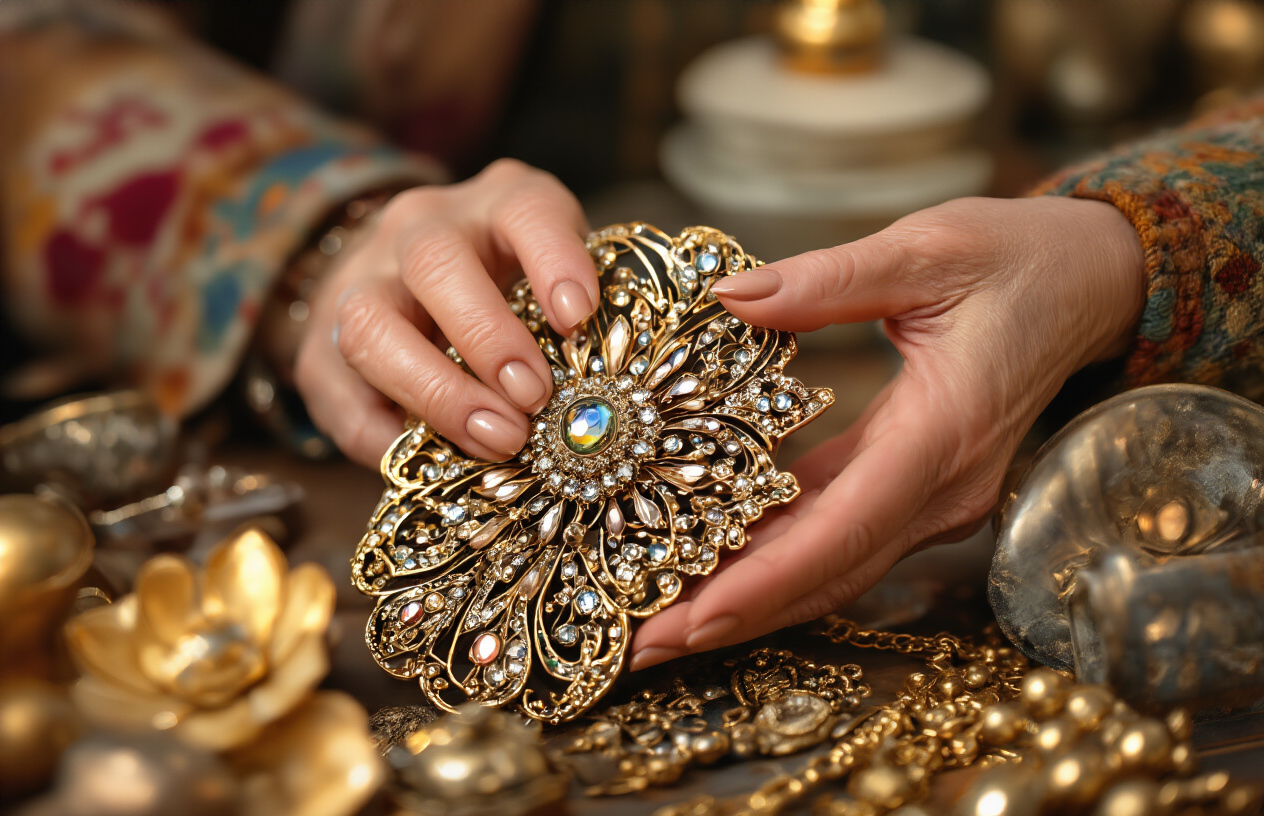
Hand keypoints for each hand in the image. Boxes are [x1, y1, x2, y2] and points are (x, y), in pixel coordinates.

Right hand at [296, 159, 595, 466]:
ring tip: (494, 439)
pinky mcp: (319, 345)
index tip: (578, 315)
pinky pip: (341, 394)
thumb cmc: (509, 293)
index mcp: (497, 204)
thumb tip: (595, 414)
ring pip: (371, 323)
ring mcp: (363, 281)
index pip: (526, 209)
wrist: (401, 282)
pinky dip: (386, 436)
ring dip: (436, 390)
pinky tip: (433, 463)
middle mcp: (423, 228)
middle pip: (436, 262)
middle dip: (487, 336)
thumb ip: (571, 327)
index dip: (554, 259)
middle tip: (532, 397)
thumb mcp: (552, 285)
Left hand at [630, 196, 1145, 668]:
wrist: (1093, 283)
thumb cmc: (1019, 260)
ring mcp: (931, 497)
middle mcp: (939, 488)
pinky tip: (711, 562)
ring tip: (659, 622)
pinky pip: (837, 537)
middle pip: (828, 575)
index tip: (690, 617)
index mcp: (941, 434)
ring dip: (748, 600)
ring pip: (831, 569)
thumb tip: (730, 297)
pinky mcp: (914, 488)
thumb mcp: (927, 248)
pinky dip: (775, 558)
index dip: (763, 582)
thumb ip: (827, 280)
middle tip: (643, 644)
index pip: (843, 530)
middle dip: (735, 615)